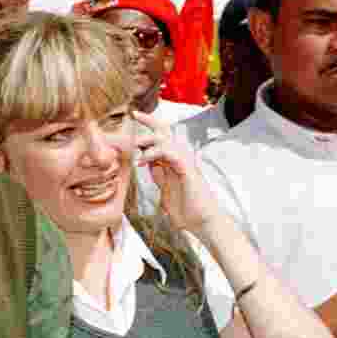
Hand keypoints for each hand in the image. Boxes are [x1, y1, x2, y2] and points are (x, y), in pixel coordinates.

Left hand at [132, 109, 220, 232]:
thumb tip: (147, 163)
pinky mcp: (187, 169)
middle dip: (149, 120)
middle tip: (134, 114)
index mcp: (173, 161)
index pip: (161, 136)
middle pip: (165, 130)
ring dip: (147, 140)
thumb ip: (158, 175)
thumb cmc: (186, 210)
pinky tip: (142, 161)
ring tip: (133, 147)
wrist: (202, 223)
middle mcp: (180, 157)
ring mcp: (185, 162)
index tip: (135, 113)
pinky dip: (153, 154)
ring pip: (165, 139)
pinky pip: (169, 153)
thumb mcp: (165, 190)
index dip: (150, 123)